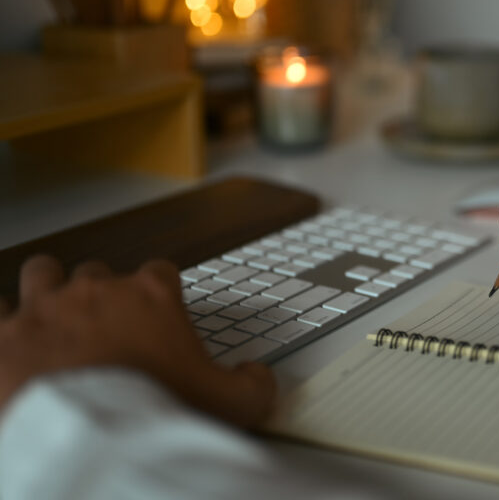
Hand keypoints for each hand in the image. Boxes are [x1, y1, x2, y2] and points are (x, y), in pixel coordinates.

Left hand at [0, 256, 275, 427]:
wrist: (88, 437)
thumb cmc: (155, 412)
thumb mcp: (231, 405)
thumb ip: (253, 385)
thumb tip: (259, 378)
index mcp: (151, 298)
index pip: (160, 274)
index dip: (160, 292)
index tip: (159, 316)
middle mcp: (97, 292)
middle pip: (99, 273)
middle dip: (101, 294)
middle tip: (106, 328)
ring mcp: (44, 309)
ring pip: (42, 273)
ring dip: (47, 289)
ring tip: (52, 317)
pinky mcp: (2, 336)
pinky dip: (3, 323)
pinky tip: (10, 340)